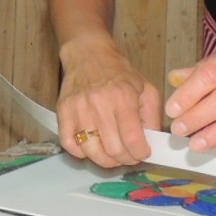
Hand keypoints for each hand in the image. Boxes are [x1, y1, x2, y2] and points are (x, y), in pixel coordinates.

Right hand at [56, 38, 161, 167]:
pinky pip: (70, 145)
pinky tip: (93, 147)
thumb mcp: (146, 88)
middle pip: (113, 150)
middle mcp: (99, 105)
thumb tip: (152, 141)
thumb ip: (152, 116)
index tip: (143, 152)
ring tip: (113, 154)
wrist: (88, 55)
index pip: (132, 139)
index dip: (140, 153)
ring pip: (92, 152)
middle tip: (130, 155)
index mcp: (122, 98)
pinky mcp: (63, 113)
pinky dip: (82, 153)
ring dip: (106, 160)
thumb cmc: (118, 72)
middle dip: (126, 159)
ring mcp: (78, 110)